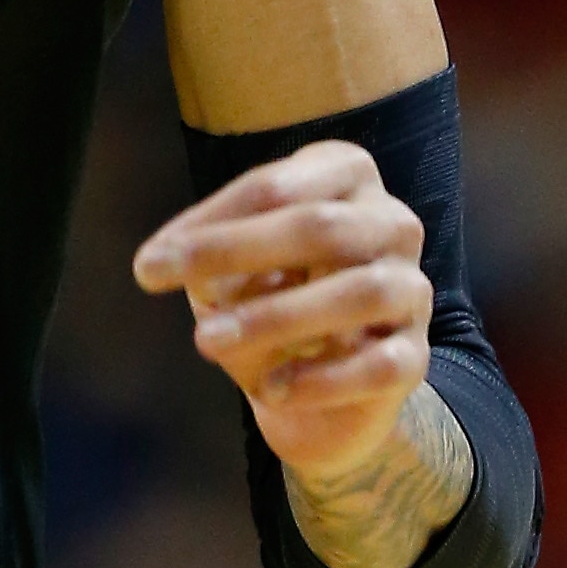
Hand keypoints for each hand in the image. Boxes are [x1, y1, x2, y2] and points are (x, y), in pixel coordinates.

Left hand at [131, 139, 434, 480]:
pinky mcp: (417, 355)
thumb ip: (209, 263)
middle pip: (320, 227)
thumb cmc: (266, 302)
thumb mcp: (228, 274)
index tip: (148, 264)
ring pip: (357, 292)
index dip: (209, 224)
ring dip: (274, 316)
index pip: (275, 187)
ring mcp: (411, 288)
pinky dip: (323, 378)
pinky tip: (273, 389)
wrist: (320, 391)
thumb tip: (170, 262)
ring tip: (207, 341)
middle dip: (236, 252)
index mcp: (344, 176)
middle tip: (171, 283)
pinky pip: (380, 364)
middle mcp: (390, 222)